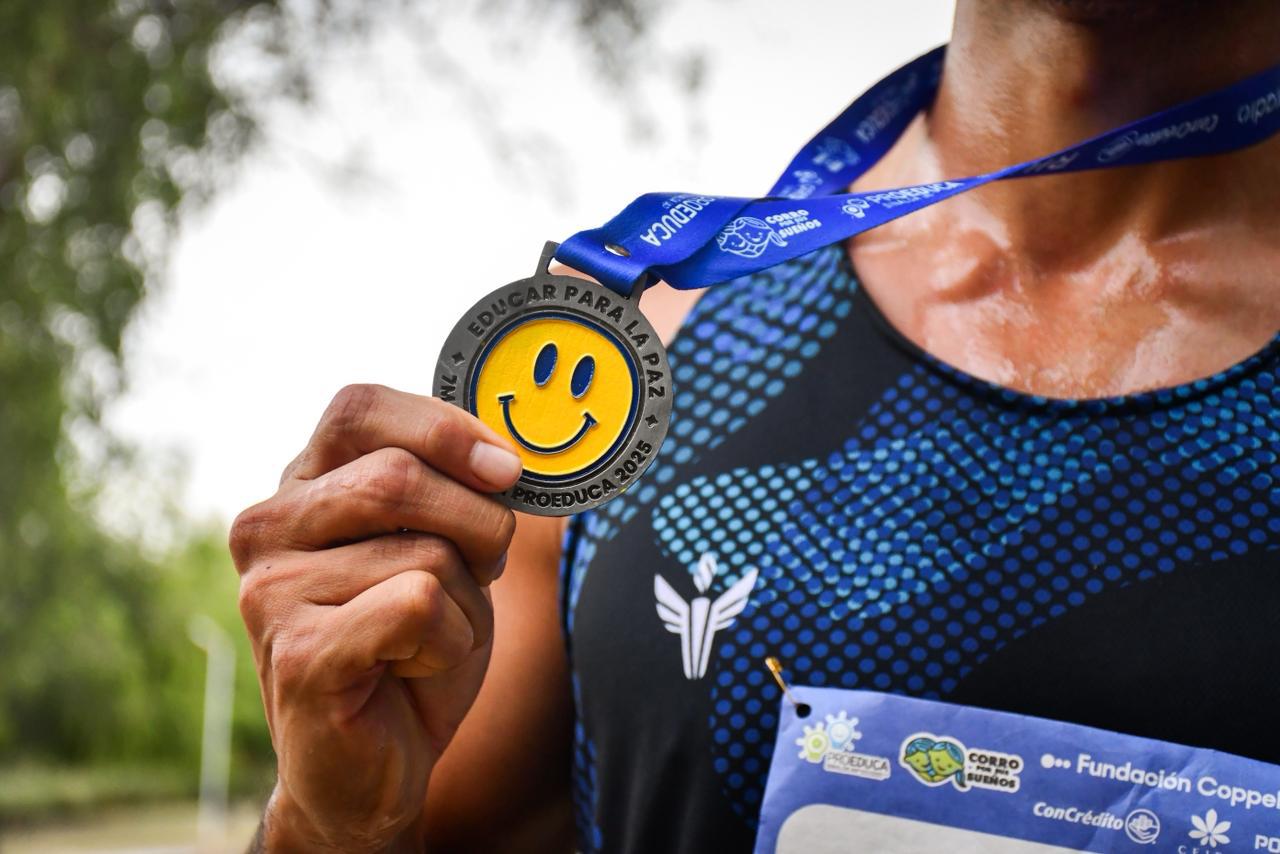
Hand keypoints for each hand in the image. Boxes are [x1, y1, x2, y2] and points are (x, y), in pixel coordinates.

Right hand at [230, 384, 521, 850]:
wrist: (373, 763)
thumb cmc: (412, 642)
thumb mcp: (444, 547)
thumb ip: (457, 492)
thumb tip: (509, 459)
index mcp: (302, 485)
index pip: (359, 407)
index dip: (442, 427)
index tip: (506, 468)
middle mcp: (269, 525)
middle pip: (398, 477)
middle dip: (479, 524)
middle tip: (486, 567)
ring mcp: (272, 589)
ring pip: (425, 552)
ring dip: (467, 602)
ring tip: (430, 637)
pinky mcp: (297, 651)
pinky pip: (419, 606)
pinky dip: (449, 642)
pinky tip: (410, 668)